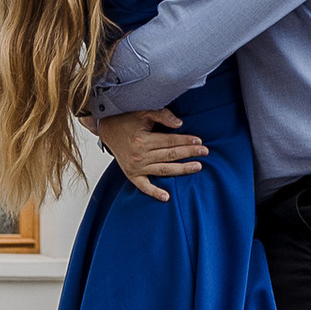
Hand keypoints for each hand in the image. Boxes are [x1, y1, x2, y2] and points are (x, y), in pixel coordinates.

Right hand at [94, 107, 208, 202]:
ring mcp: (135, 167)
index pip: (170, 141)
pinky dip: (155, 192)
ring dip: (181, 170)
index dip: (186, 141)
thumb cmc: (126, 119)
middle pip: (170, 155)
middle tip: (205, 152)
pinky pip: (144, 186)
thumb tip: (180, 124)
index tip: (199, 141)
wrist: (106, 128)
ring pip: (163, 170)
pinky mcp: (131, 174)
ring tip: (197, 167)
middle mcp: (139, 155)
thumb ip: (162, 115)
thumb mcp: (143, 112)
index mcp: (143, 140)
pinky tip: (167, 197)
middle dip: (189, 153)